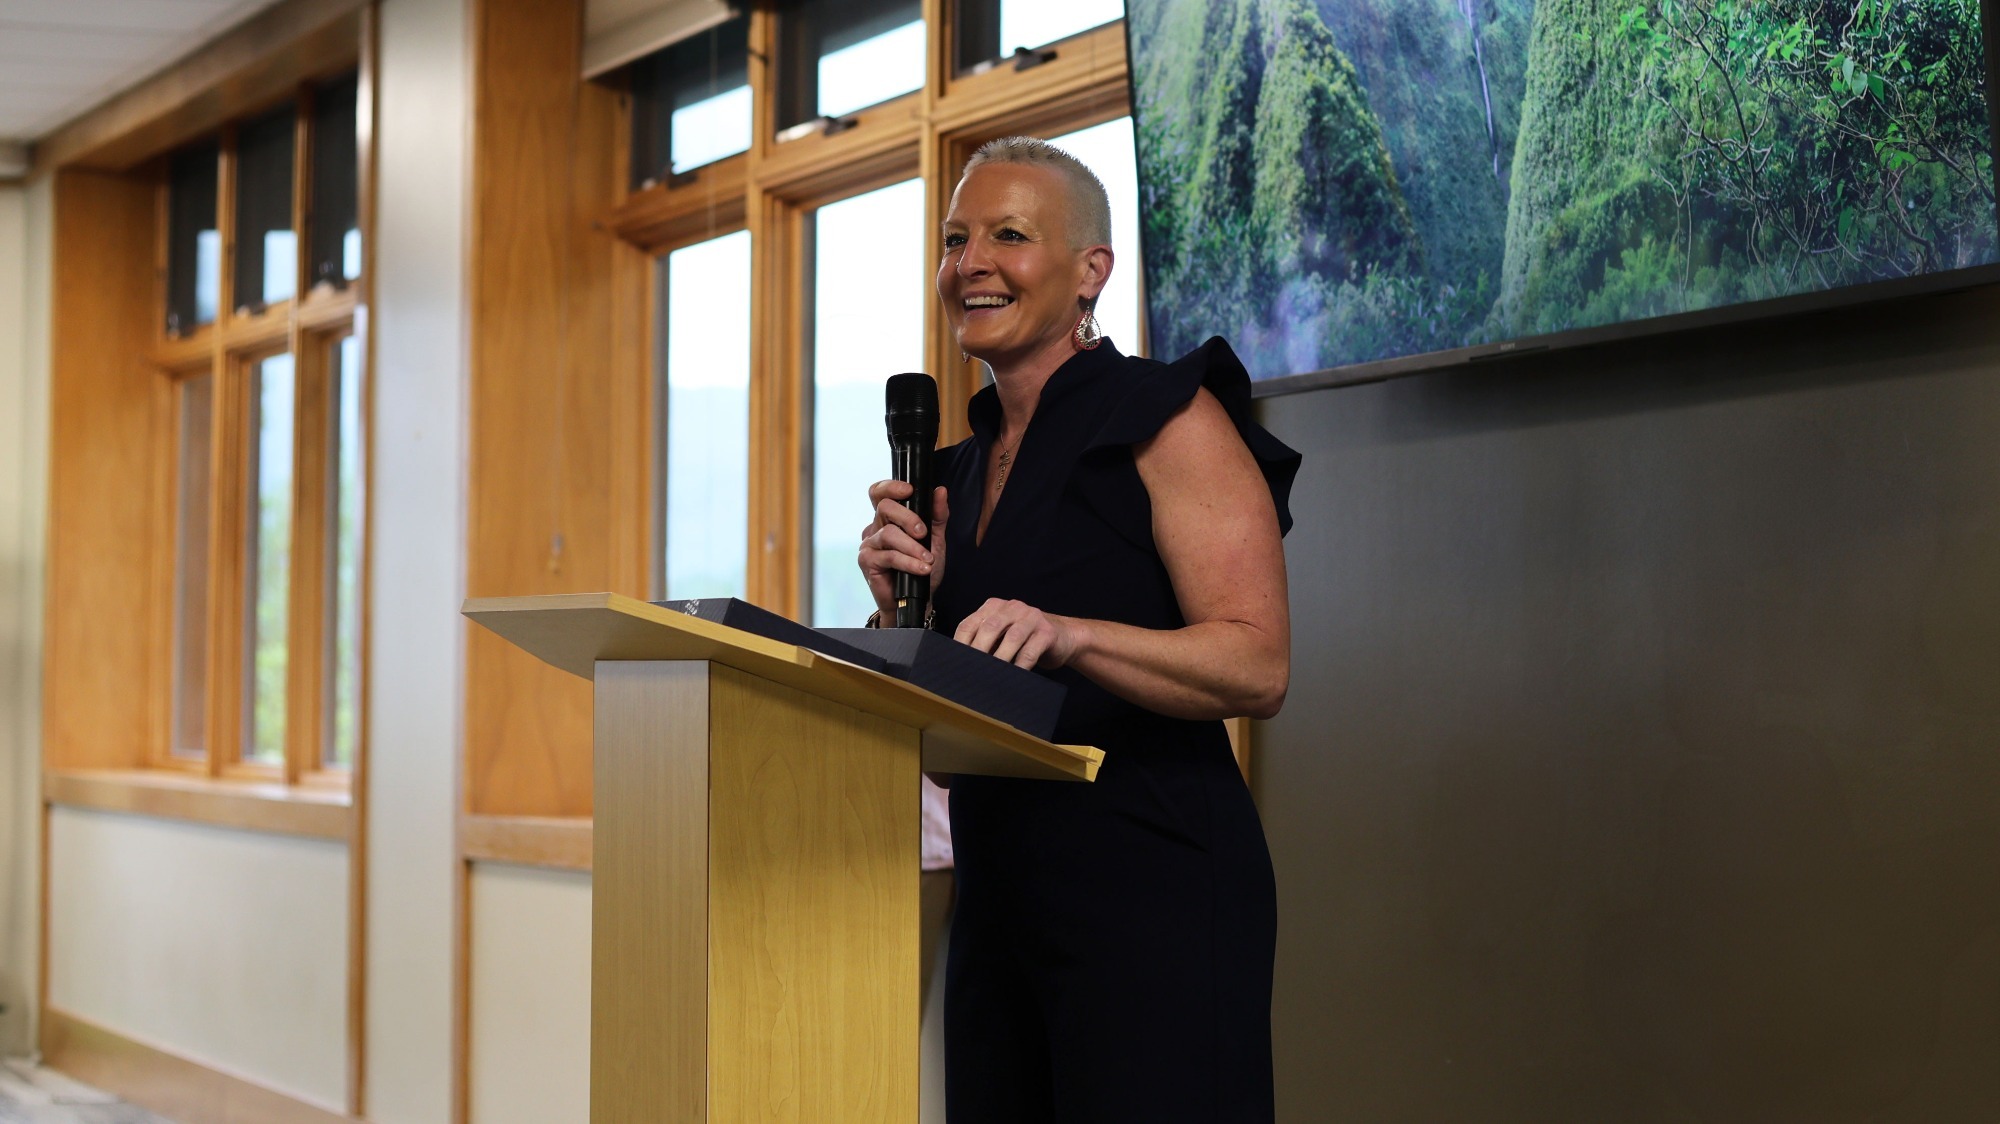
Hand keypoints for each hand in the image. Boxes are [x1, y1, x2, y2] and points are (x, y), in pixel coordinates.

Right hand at [859, 482, 949, 617]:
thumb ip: (937, 515)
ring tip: (928, 560)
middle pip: (884, 507)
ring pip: (889, 533)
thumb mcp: (935, 539)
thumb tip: (940, 491)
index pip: (879, 493)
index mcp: (888, 518)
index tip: (909, 490)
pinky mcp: (867, 561)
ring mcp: (869, 544)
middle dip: (908, 517)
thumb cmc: (923, 568)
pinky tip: (922, 569)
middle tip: (924, 533)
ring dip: (912, 547)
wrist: (918, 599)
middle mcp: (875, 528)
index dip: (891, 487)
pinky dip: (908, 562)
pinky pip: (889, 556)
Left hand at [954, 598, 1084, 669]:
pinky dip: (1021, 664)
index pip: (969, 623)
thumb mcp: (1001, 636)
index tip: (954, 663)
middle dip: (978, 650)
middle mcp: (1012, 608)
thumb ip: (984, 643)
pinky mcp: (1047, 631)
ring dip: (1000, 658)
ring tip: (991, 674)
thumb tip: (962, 665)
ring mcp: (1031, 617)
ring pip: (1012, 637)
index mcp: (994, 607)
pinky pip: (1031, 650)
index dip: (960, 644)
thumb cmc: (1025, 640)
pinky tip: (1015, 675)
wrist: (1063, 638)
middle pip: (989, 627)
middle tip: (970, 670)